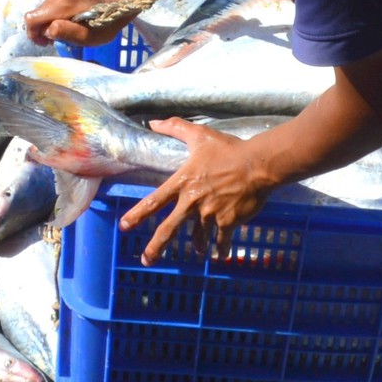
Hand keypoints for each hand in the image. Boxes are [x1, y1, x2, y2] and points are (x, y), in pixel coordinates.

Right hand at [22, 0, 119, 46]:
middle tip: (60, 35)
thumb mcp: (88, 36)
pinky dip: (58, 7)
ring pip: (46, 5)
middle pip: (39, 12)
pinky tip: (72, 11)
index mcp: (61, 6)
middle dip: (45, 26)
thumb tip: (47, 30)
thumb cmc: (106, 22)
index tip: (46, 41)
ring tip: (68, 23)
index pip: (31, 19)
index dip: (33, 34)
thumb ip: (65, 33)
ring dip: (52, 17)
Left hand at [120, 120, 280, 264]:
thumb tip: (154, 121)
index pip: (153, 201)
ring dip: (197, 244)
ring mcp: (210, 215)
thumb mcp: (199, 136)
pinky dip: (221, 247)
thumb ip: (175, 128)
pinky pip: (222, 239)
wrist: (257, 165)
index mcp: (182, 183)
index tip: (125, 227)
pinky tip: (221, 253)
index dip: (137, 215)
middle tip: (147, 259)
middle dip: (156, 247)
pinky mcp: (228, 222)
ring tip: (197, 250)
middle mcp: (192, 202)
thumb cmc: (228, 149)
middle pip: (169, 229)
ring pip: (198, 237)